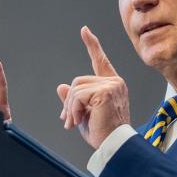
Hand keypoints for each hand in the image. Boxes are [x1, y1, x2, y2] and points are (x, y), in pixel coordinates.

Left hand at [57, 26, 130, 148]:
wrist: (112, 145)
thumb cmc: (102, 133)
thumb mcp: (83, 114)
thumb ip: (74, 99)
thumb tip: (61, 87)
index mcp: (111, 85)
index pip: (100, 61)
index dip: (92, 45)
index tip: (85, 31)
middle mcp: (114, 82)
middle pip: (78, 81)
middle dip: (69, 101)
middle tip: (67, 120)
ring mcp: (111, 86)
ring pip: (76, 88)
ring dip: (70, 107)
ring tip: (72, 123)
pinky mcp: (105, 92)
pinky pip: (78, 95)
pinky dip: (73, 109)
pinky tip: (77, 121)